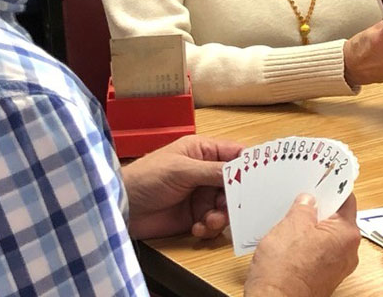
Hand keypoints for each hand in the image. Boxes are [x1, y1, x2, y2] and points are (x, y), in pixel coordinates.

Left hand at [119, 134, 242, 240]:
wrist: (121, 208)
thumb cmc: (145, 178)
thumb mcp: (181, 170)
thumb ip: (213, 171)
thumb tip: (241, 172)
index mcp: (203, 152)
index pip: (236, 155)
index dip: (250, 166)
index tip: (261, 179)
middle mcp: (205, 173)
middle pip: (236, 185)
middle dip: (235, 198)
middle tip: (230, 207)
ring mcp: (200, 196)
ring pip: (227, 207)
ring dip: (221, 216)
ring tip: (208, 221)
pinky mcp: (194, 217)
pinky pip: (213, 224)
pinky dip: (208, 228)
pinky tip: (196, 228)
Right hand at [244, 194, 361, 296]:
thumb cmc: (284, 270)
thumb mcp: (292, 224)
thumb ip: (304, 207)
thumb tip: (308, 201)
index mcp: (347, 234)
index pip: (346, 200)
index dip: (333, 187)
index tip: (323, 178)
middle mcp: (348, 252)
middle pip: (336, 220)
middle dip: (318, 209)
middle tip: (301, 198)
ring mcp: (336, 267)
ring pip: (325, 238)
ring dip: (309, 228)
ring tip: (289, 221)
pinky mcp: (322, 277)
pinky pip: (317, 253)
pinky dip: (306, 246)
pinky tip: (288, 242)